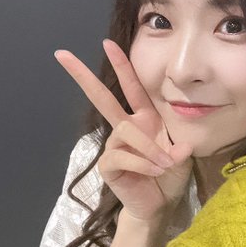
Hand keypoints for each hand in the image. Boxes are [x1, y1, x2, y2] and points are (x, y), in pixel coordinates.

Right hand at [55, 40, 193, 222]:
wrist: (161, 203)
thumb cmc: (171, 174)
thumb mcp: (183, 156)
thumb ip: (181, 148)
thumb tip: (181, 147)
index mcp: (145, 118)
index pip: (133, 88)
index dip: (122, 66)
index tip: (109, 43)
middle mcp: (127, 127)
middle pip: (102, 98)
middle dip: (84, 77)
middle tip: (62, 55)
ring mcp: (115, 145)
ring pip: (125, 131)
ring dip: (149, 147)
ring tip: (166, 163)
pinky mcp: (108, 164)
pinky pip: (122, 155)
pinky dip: (142, 162)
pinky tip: (154, 171)